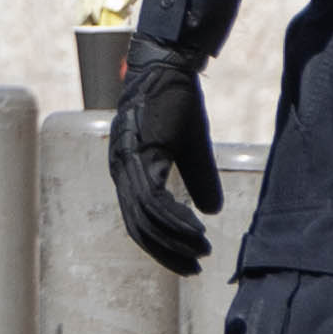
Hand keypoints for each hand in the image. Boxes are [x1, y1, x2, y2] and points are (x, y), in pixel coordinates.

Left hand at [106, 54, 221, 273]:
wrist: (170, 66)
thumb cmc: (177, 103)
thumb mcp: (192, 148)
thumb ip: (199, 179)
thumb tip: (212, 211)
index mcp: (127, 170)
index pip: (137, 220)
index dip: (160, 243)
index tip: (186, 259)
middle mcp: (120, 170)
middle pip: (137, 227)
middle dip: (165, 251)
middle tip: (192, 267)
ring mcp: (128, 163)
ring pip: (146, 218)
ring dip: (175, 238)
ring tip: (202, 250)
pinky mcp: (142, 154)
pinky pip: (155, 199)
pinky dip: (176, 219)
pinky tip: (197, 228)